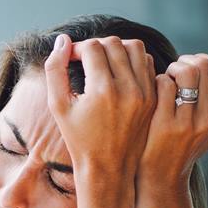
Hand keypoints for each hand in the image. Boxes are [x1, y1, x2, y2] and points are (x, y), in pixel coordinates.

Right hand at [43, 34, 156, 176]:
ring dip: (116, 48)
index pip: (92, 47)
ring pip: (134, 47)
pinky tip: (118, 72)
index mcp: (101, 91)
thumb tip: (62, 40)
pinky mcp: (153, 97)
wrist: (108, 167)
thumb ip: (54, 70)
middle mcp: (127, 89)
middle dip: (96, 45)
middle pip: (113, 43)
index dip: (77, 48)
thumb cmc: (78, 138)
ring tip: (103, 61)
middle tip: (85, 58)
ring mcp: (144, 92)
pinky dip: (132, 60)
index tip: (70, 58)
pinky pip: (147, 63)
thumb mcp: (58, 106)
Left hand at [137, 53, 207, 189]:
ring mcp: (188, 122)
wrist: (161, 177)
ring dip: (172, 68)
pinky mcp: (166, 124)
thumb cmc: (184, 147)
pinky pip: (164, 84)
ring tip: (165, 79)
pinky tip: (153, 92)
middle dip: (186, 61)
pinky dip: (157, 81)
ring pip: (187, 71)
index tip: (188, 69)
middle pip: (204, 65)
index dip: (200, 60)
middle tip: (173, 72)